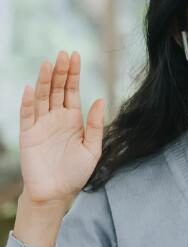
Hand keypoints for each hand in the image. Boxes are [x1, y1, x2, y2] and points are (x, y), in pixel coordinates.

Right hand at [18, 51, 104, 211]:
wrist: (56, 193)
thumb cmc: (75, 173)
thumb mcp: (92, 149)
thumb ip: (96, 125)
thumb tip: (101, 99)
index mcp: (73, 120)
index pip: (72, 91)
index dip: (73, 74)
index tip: (76, 56)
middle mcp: (56, 118)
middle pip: (57, 89)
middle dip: (61, 72)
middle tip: (64, 54)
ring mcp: (41, 124)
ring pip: (42, 97)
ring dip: (45, 80)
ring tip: (49, 64)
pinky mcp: (28, 134)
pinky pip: (27, 114)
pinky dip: (29, 101)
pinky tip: (32, 88)